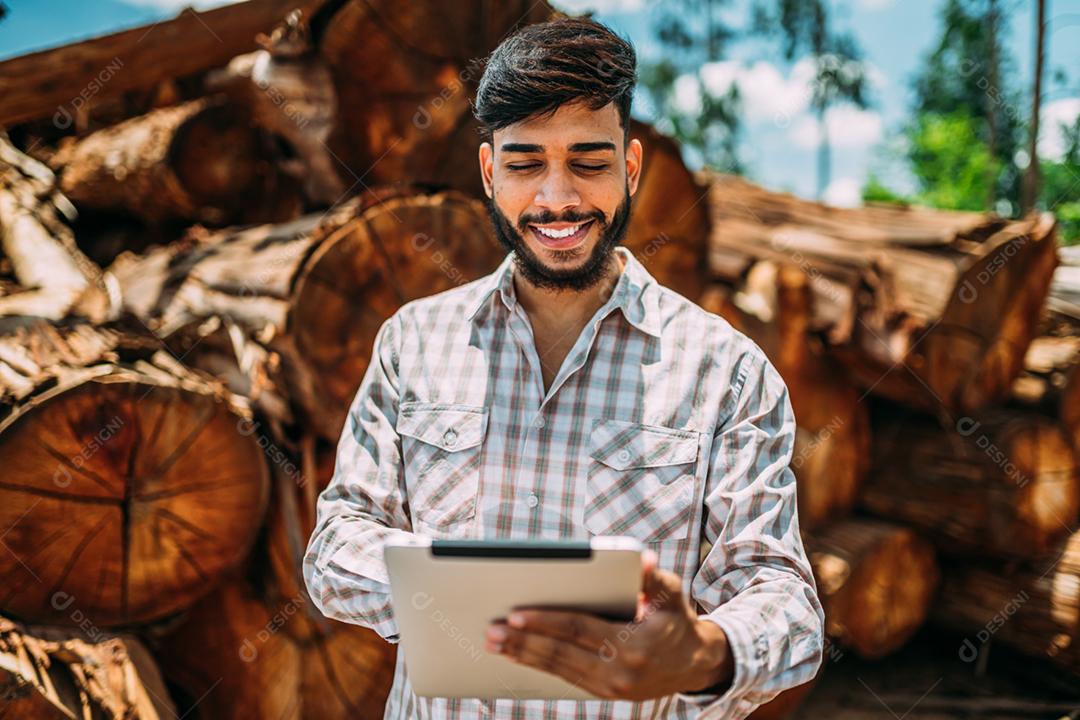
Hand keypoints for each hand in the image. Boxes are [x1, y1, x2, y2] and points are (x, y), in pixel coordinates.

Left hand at [483, 549, 733, 699]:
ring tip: (494, 643)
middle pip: (561, 654)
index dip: (546, 622)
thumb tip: (644, 559)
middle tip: (491, 631)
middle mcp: (621, 671)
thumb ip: (653, 576)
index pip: (579, 630)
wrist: (694, 662)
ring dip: (523, 656)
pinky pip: (565, 678)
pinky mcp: (605, 693)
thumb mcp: (670, 592)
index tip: (516, 614)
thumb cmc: (676, 618)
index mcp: (634, 643)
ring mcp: (612, 687)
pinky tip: (517, 655)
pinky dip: (539, 666)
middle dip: (523, 642)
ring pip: (559, 669)